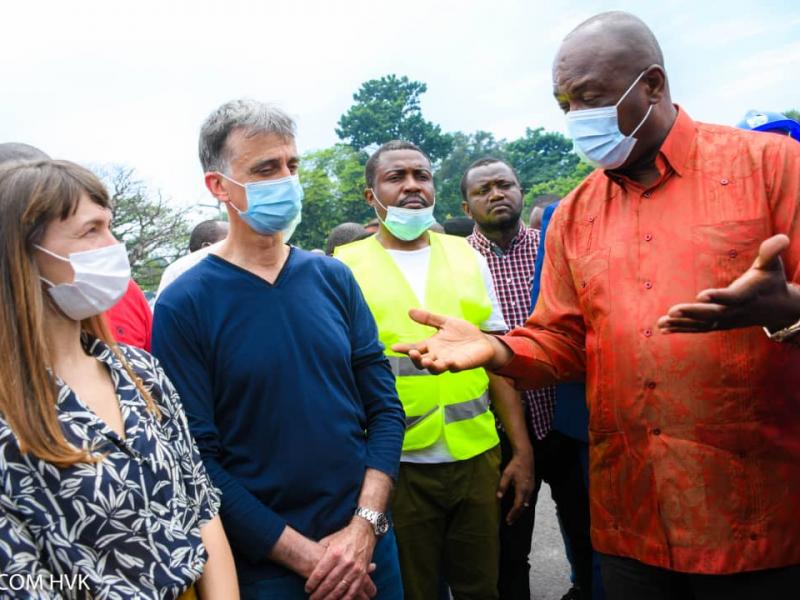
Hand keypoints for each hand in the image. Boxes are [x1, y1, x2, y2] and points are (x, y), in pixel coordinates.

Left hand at [305, 520, 377, 599]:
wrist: (364, 532)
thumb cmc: (343, 536)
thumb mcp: (329, 540)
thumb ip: (320, 552)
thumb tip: (309, 562)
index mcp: (334, 553)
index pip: (320, 572)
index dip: (312, 583)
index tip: (307, 589)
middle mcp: (345, 562)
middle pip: (329, 583)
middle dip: (319, 593)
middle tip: (312, 599)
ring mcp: (355, 569)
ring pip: (340, 589)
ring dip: (330, 598)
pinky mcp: (362, 573)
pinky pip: (354, 590)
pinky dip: (346, 599)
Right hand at [391, 309, 508, 373]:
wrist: (483, 341)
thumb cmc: (463, 333)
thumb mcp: (445, 322)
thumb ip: (428, 318)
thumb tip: (409, 310)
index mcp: (432, 345)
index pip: (415, 348)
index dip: (404, 349)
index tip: (394, 347)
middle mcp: (437, 356)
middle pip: (422, 362)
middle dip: (416, 359)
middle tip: (413, 353)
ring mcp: (449, 361)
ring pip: (435, 368)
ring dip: (430, 366)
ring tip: (426, 361)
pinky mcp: (461, 364)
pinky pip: (454, 368)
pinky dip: (451, 366)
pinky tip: (449, 362)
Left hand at [498, 449, 534, 524]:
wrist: (526, 456)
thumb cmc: (515, 465)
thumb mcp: (506, 474)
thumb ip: (502, 486)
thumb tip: (498, 497)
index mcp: (522, 489)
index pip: (517, 506)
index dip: (513, 514)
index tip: (507, 520)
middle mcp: (528, 491)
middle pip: (523, 507)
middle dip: (516, 515)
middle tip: (510, 522)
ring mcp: (531, 488)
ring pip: (527, 504)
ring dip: (520, 511)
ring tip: (514, 516)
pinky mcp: (532, 486)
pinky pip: (528, 499)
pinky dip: (523, 505)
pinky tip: (520, 506)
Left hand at [658, 234, 798, 332]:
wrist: (779, 310)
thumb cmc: (772, 281)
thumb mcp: (773, 266)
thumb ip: (771, 253)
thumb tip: (782, 237)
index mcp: (747, 295)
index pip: (732, 297)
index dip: (718, 297)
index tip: (701, 294)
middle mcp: (735, 311)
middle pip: (712, 314)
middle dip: (692, 313)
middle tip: (671, 311)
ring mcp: (727, 320)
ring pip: (702, 324)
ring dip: (681, 324)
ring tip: (661, 323)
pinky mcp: (720, 324)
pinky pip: (699, 328)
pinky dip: (682, 328)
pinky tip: (664, 328)